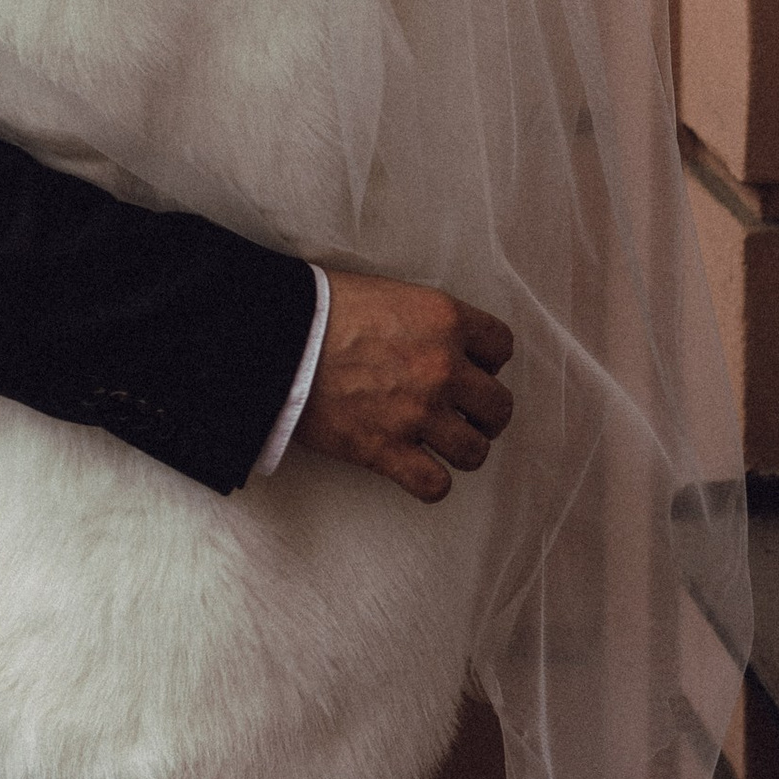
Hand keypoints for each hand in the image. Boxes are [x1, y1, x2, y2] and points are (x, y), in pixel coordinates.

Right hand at [296, 274, 513, 503]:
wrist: (276, 337)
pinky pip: (435, 485)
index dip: (487, 362)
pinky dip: (429, 482)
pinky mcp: (387, 450)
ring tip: (439, 444)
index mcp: (444, 319)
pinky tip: (415, 468)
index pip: (502, 347)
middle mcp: (441, 366)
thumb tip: (442, 345)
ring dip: (460, 450)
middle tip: (460, 414)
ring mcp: (417, 412)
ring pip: (474, 452)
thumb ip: (428, 322)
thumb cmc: (323, 308)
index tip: (469, 369)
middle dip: (483, 414)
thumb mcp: (389, 293)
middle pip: (498, 407)